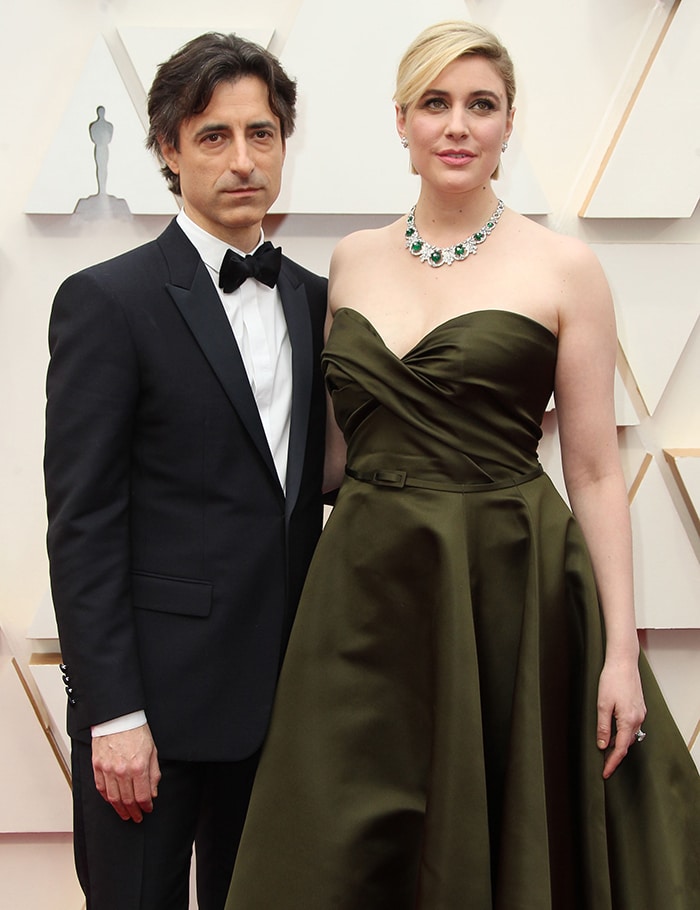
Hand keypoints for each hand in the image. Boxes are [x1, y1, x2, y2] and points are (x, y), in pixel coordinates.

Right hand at [92, 724, 160, 821]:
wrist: (118, 718)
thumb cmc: (136, 731)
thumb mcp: (152, 751)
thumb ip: (153, 773)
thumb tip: (152, 792)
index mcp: (138, 767)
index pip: (142, 796)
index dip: (146, 806)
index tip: (147, 809)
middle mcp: (122, 771)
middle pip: (127, 800)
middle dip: (133, 812)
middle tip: (136, 817)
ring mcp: (108, 769)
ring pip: (113, 798)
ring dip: (120, 809)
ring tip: (125, 814)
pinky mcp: (97, 766)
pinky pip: (101, 788)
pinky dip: (106, 798)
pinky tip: (112, 801)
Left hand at [596, 658, 645, 778]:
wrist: (623, 662)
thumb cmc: (612, 680)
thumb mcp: (602, 704)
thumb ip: (603, 727)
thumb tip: (603, 745)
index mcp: (628, 720)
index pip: (621, 749)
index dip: (612, 763)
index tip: (605, 773)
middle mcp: (638, 719)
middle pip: (627, 744)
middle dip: (616, 755)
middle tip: (604, 764)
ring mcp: (640, 713)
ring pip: (630, 735)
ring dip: (619, 743)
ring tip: (606, 749)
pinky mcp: (639, 707)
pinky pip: (632, 726)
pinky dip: (623, 732)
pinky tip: (614, 731)